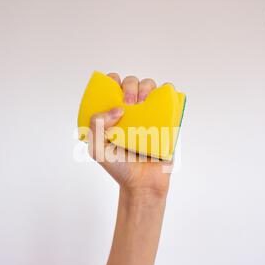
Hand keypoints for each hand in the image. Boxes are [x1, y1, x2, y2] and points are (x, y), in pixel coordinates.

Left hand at [88, 73, 172, 195]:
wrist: (143, 182)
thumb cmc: (119, 167)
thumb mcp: (96, 148)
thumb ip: (95, 126)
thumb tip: (118, 109)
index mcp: (112, 113)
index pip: (111, 86)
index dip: (113, 82)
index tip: (115, 95)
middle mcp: (131, 110)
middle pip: (131, 83)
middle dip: (130, 87)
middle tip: (129, 104)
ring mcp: (149, 114)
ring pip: (149, 86)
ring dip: (146, 87)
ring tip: (143, 103)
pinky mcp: (166, 119)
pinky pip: (169, 98)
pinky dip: (166, 91)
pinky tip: (159, 100)